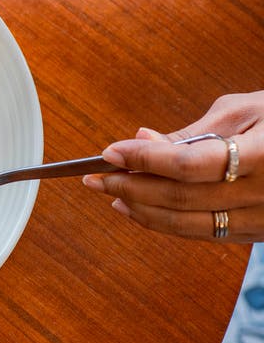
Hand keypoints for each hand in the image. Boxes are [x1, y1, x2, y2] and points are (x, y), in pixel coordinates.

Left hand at [82, 92, 263, 241]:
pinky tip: (141, 209)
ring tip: (110, 193)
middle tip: (95, 176)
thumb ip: (194, 132)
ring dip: (143, 211)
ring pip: (190, 224)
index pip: (190, 165)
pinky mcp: (261, 233)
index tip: (109, 151)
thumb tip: (143, 139)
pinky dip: (168, 224)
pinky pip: (206, 233)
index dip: (144, 160)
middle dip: (130, 186)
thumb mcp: (248, 109)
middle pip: (182, 199)